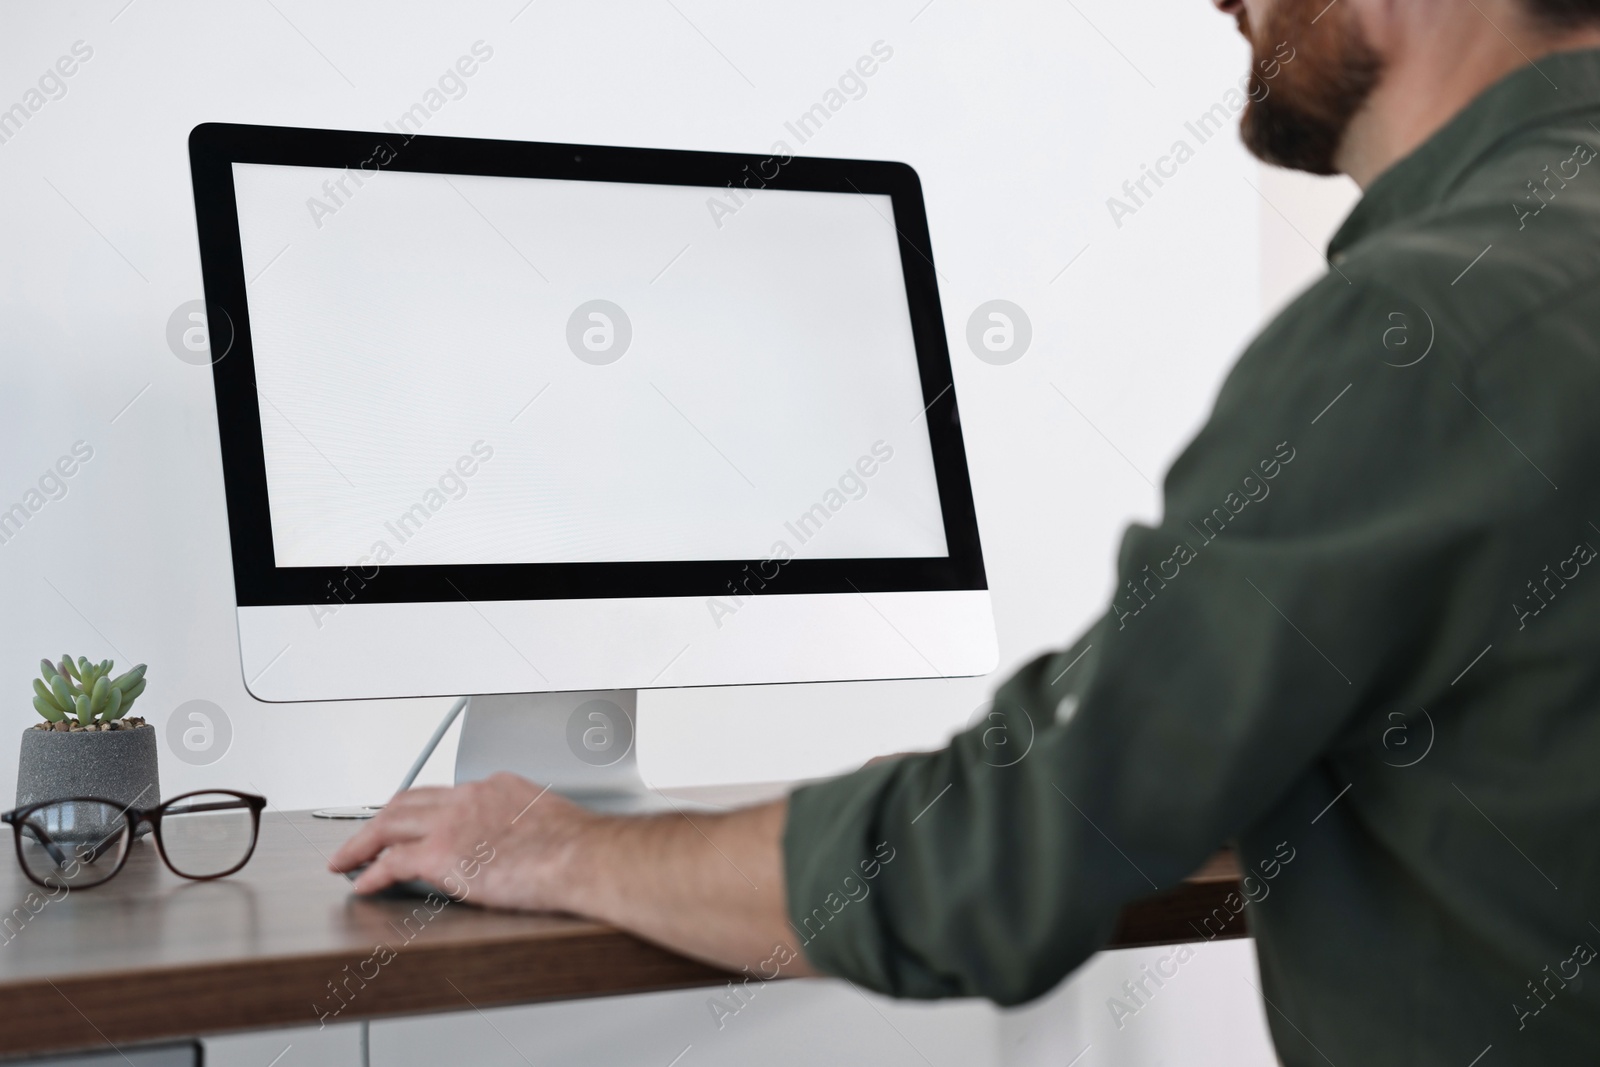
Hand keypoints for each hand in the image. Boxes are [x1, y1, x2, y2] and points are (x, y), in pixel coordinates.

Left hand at [328, 772, 601, 910]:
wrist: (581, 855)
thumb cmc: (578, 846)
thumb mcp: (547, 819)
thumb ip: (522, 824)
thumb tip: (523, 846)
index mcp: (495, 787)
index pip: (446, 795)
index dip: (421, 811)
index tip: (412, 822)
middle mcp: (468, 796)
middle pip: (408, 801)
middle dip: (380, 820)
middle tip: (362, 837)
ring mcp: (451, 823)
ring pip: (390, 823)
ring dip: (363, 842)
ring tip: (347, 859)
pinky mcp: (440, 854)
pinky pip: (393, 862)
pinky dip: (372, 872)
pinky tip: (363, 884)